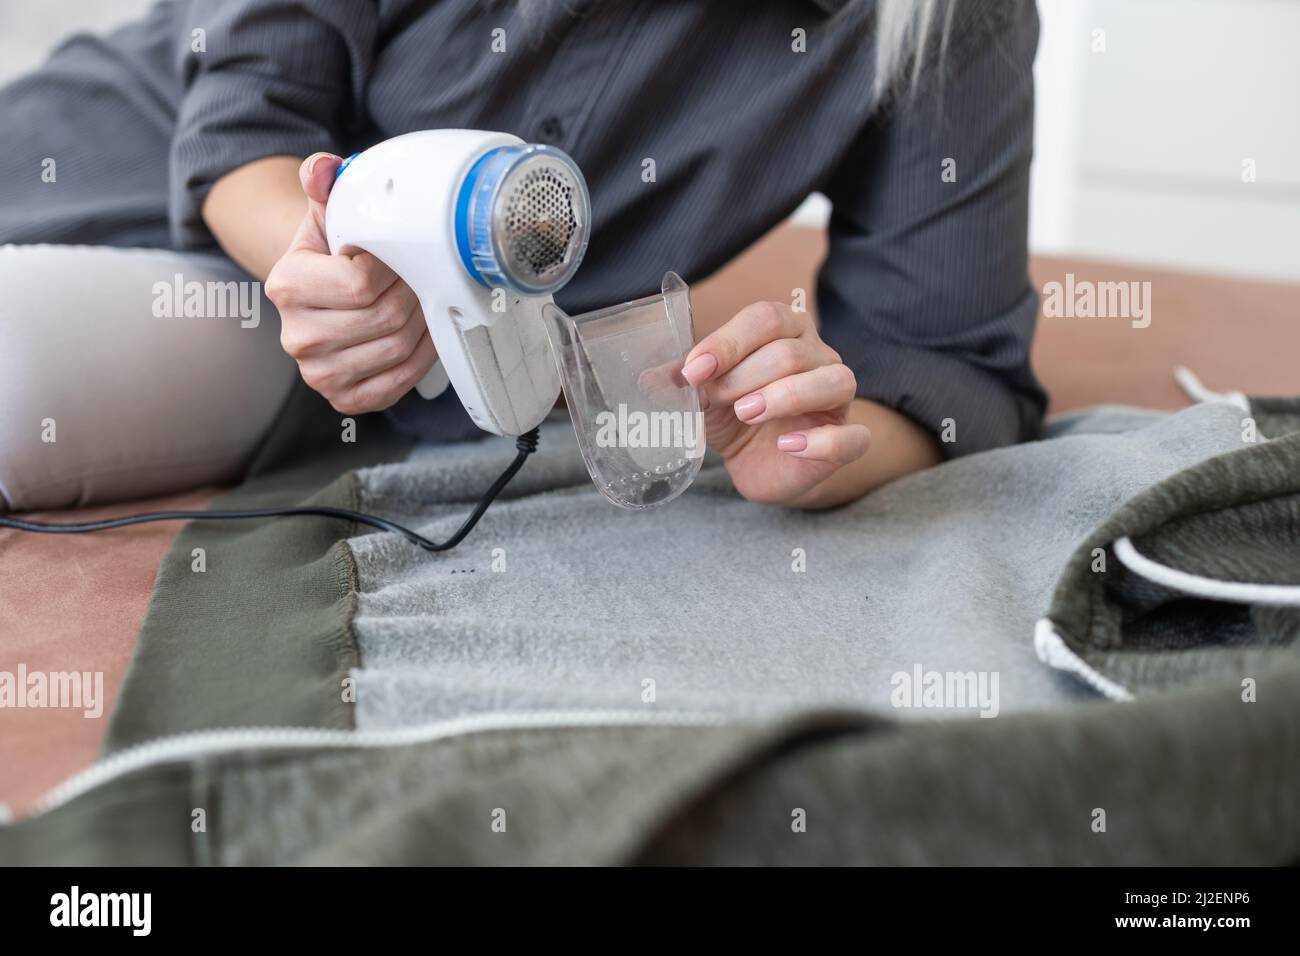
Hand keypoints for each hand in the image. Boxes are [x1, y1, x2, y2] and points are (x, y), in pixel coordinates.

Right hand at [264, 152, 437, 414]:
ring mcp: (317, 374)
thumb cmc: (332, 251)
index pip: (360, 284)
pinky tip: (418, 334)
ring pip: (397, 350)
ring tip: (419, 301)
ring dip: (422, 324)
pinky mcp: (343, 398)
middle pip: (385, 319)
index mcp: (286, 286)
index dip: (393, 266)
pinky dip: (420, 358)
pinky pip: (398, 382)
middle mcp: (296, 336)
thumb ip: (325, 182)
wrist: (323, 294)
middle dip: (412, 293)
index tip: (398, 253)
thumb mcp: (328, 213)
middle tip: (417, 277)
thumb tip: (323, 168)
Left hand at [681, 301, 870, 506]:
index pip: (766, 318)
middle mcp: (819, 356)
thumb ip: (682, 382)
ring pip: (833, 381)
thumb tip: (649, 380)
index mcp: (785, 331)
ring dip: (784, 397)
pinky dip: (821, 442)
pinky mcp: (848, 439)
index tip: (694, 370)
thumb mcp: (703, 395)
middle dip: (745, 376)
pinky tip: (787, 445)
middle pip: (790, 352)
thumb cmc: (736, 416)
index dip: (728, 342)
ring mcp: (839, 398)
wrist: (760, 464)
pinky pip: (852, 437)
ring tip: (747, 414)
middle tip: (717, 399)